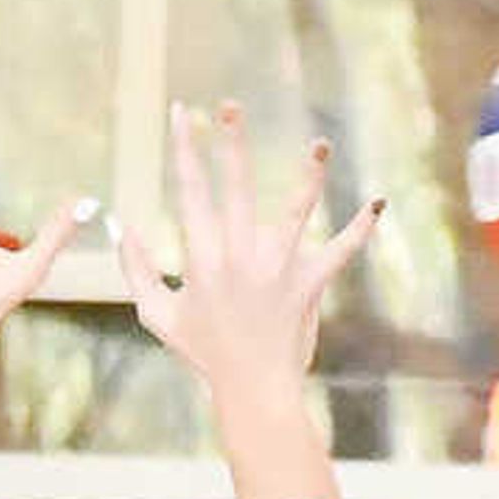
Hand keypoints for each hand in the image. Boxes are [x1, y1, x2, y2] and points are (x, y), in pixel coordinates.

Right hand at [115, 101, 381, 401]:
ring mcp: (278, 270)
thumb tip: (120, 226)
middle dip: (231, 142)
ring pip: (296, 212)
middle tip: (229, 105)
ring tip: (320, 144)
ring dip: (309, 176)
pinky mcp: (309, 285)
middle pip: (235, 187)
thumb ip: (135, 270)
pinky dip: (359, 229)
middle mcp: (239, 257)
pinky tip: (377, 204)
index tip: (182, 113)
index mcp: (202, 259)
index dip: (184, 148)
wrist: (252, 392)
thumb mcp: (158, 316)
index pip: (189, 191)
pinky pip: (339, 251)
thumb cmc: (205, 355)